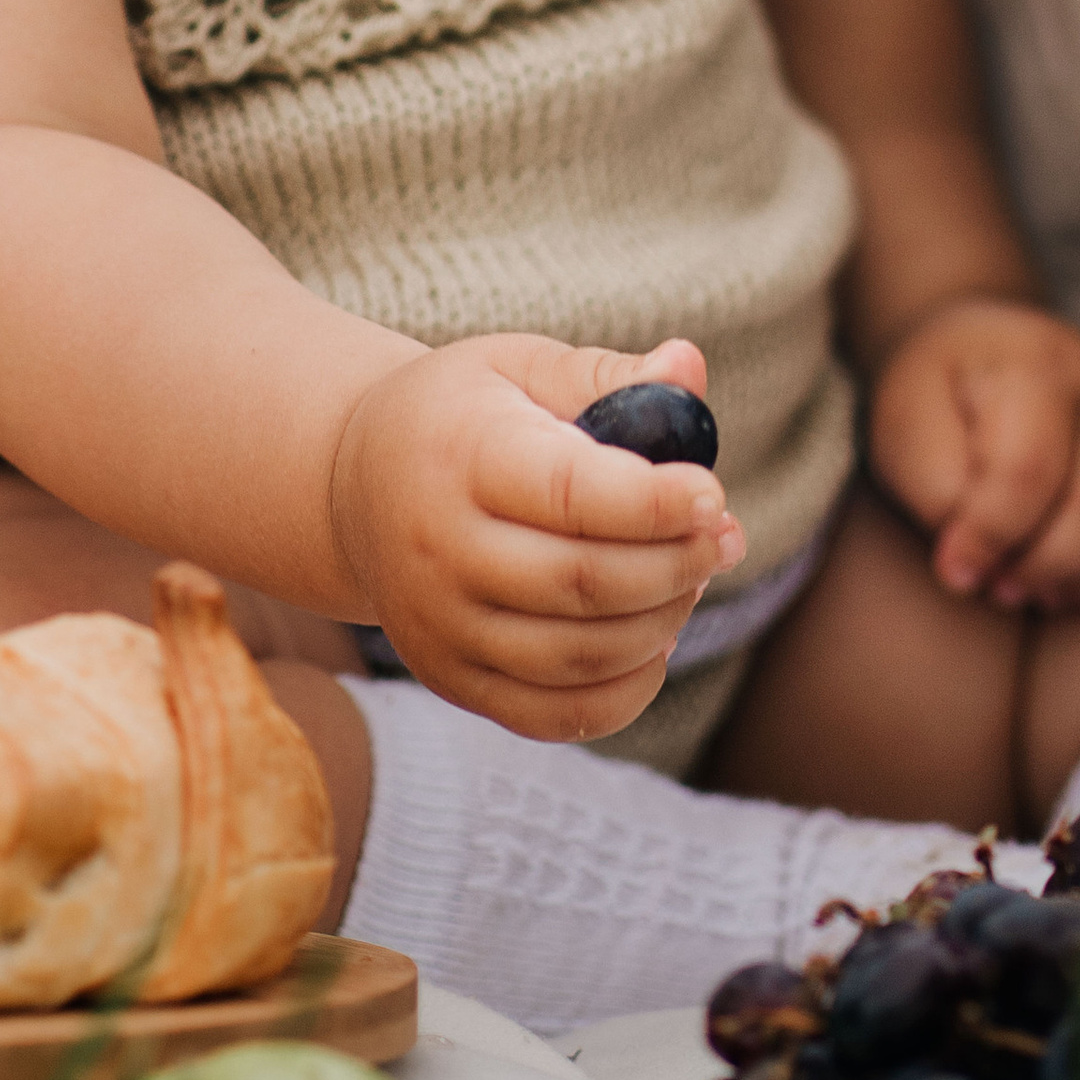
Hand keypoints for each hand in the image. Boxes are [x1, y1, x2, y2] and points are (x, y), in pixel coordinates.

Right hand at [327, 333, 743, 737]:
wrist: (354, 486)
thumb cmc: (463, 413)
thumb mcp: (522, 366)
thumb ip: (609, 374)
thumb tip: (687, 367)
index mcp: (462, 458)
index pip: (571, 494)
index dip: (657, 502)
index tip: (712, 494)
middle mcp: (441, 553)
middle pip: (583, 584)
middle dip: (678, 565)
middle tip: (725, 536)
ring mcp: (440, 628)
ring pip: (577, 657)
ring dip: (663, 622)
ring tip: (693, 576)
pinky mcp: (451, 679)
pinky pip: (554, 714)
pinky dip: (626, 690)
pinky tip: (656, 639)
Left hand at [869, 296, 1079, 622]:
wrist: (986, 350)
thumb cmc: (942, 395)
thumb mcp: (904, 420)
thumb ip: (933, 489)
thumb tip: (971, 563)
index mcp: (1040, 362)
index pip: (1030, 470)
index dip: (989, 537)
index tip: (954, 569)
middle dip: (1044, 567)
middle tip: (1001, 588)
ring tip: (1046, 594)